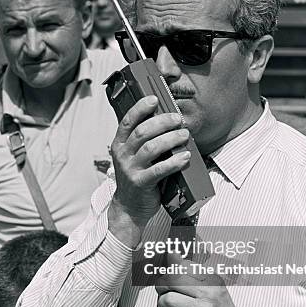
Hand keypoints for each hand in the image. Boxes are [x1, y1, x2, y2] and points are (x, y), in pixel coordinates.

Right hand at [108, 96, 191, 239]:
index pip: (128, 121)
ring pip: (151, 148)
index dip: (141, 108)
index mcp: (120, 144)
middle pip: (142, 132)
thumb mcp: (134, 156)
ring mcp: (130, 169)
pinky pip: (159, 170)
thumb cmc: (137, 176)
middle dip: (162, 122)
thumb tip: (167, 121)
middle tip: (178, 119)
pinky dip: (174, 162)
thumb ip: (144, 140)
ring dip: (170, 139)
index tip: (154, 99)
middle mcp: (122, 155)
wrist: (129, 207)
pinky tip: (185, 156)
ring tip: (185, 135)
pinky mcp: (141, 183)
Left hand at [156, 255, 241, 306]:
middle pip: (172, 280)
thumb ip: (193, 273)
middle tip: (164, 292)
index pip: (183, 265)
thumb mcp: (213, 288)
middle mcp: (207, 293)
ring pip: (168, 299)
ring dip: (162, 304)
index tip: (168, 275)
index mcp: (212, 280)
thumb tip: (172, 254)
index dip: (170, 270)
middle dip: (162, 286)